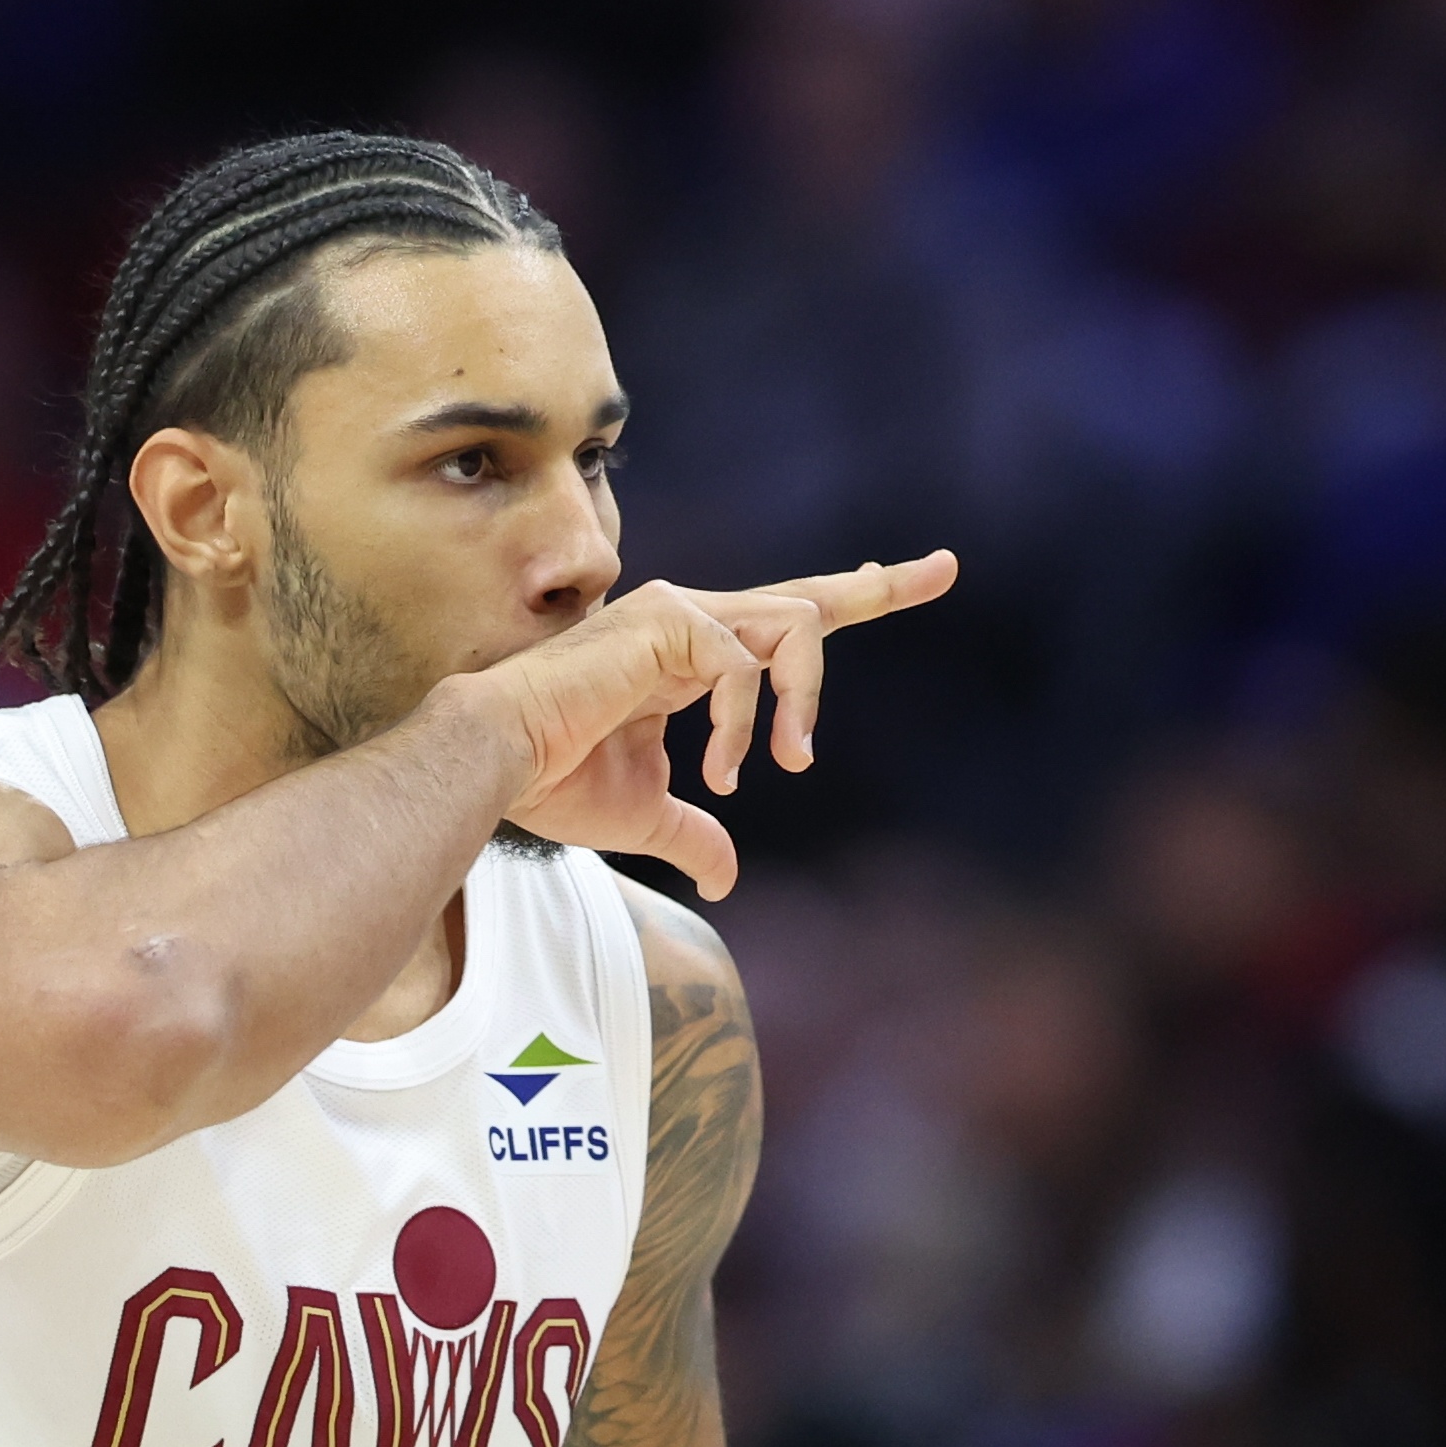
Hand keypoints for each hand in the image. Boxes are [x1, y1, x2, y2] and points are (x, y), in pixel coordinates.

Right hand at [475, 551, 956, 899]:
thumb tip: (726, 876)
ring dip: (803, 702)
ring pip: (795, 627)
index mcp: (688, 655)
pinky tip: (719, 770)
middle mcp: (689, 619)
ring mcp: (679, 612)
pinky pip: (743, 665)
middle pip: (806, 599)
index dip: (851, 599)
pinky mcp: (669, 621)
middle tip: (945, 570)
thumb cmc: (555, 781)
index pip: (780, 621)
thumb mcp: (647, 814)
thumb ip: (695, 834)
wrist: (500, 767)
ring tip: (789, 762)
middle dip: (880, 592)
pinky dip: (743, 725)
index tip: (908, 581)